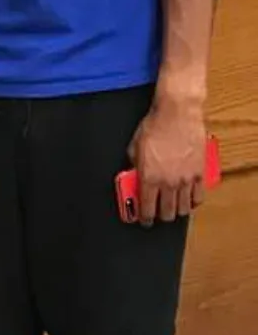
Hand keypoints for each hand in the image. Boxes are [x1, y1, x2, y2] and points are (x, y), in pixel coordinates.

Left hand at [127, 92, 207, 225]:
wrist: (176, 114)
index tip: (144, 220)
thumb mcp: (134, 146)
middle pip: (166, 212)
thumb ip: (134, 165)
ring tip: (172, 208)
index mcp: (149, 177)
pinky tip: (188, 201)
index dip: (145, 218)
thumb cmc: (154, 126)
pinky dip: (193, 202)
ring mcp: (185, 179)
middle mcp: (168, 182)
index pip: (146, 208)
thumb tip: (134, 174)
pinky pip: (198, 197)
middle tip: (157, 214)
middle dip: (160, 216)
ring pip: (183, 208)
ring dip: (177, 211)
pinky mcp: (199, 174)